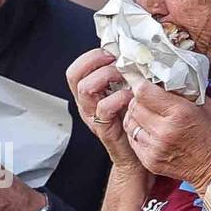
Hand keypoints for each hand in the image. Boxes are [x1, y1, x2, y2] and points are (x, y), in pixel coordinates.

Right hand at [65, 48, 143, 173]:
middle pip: (75, 75)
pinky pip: (103, 107)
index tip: (111, 53)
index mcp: (88, 95)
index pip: (75, 69)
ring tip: (124, 78)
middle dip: (97, 62)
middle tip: (117, 62)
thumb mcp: (125, 95)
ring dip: (107, 76)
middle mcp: (86, 104)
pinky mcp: (104, 128)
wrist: (136, 157)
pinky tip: (131, 97)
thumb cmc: (133, 123)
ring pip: (85, 88)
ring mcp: (92, 117)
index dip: (91, 56)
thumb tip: (131, 53)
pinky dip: (118, 97)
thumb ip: (122, 77)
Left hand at [122, 80, 210, 192]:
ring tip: (148, 113)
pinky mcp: (149, 161)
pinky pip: (133, 139)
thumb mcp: (208, 106)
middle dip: (138, 99)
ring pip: (130, 122)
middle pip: (134, 106)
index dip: (143, 85)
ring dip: (136, 115)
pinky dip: (137, 131)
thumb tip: (166, 79)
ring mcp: (154, 148)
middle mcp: (163, 131)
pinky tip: (149, 129)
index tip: (147, 84)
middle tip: (147, 98)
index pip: (144, 91)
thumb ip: (184, 91)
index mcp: (179, 113)